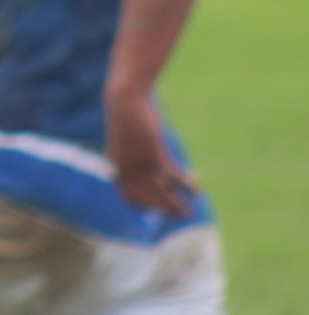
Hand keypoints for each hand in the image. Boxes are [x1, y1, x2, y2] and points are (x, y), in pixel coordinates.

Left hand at [106, 92, 194, 215]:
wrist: (126, 100)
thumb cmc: (129, 115)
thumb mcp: (129, 137)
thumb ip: (134, 152)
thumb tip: (148, 160)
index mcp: (117, 165)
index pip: (127, 195)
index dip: (142, 204)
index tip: (155, 210)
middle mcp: (125, 168)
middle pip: (144, 198)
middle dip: (162, 209)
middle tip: (180, 215)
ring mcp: (138, 163)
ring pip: (159, 192)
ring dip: (174, 205)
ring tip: (190, 212)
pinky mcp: (152, 154)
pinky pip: (171, 176)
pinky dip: (185, 185)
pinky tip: (198, 188)